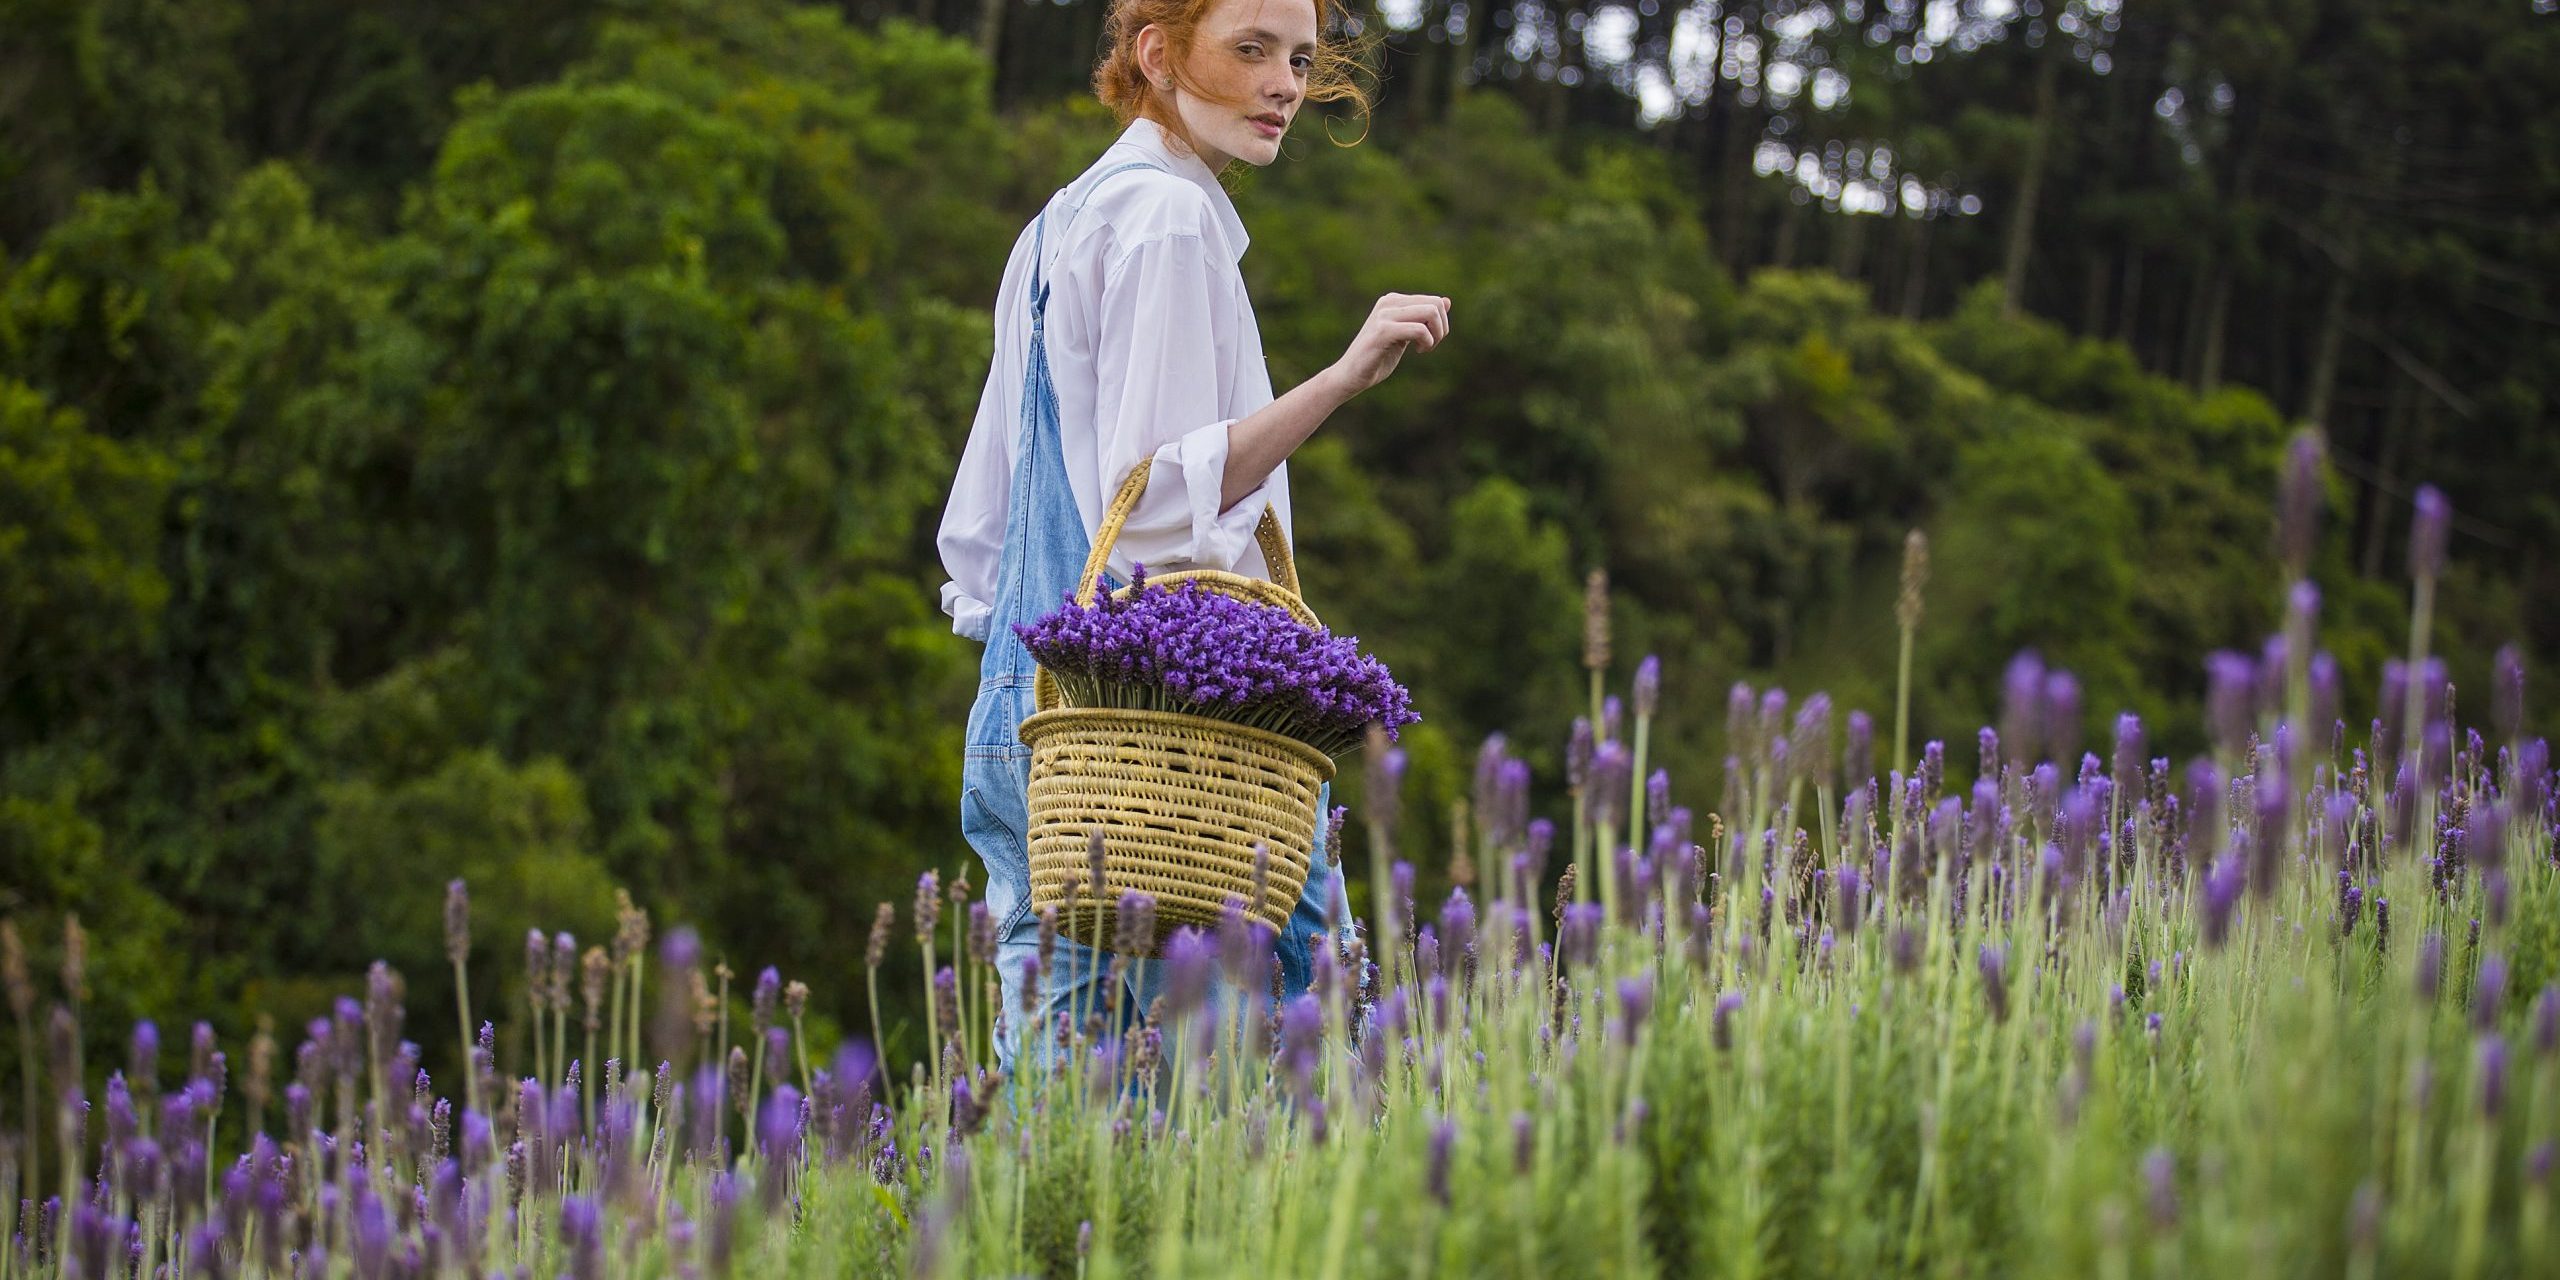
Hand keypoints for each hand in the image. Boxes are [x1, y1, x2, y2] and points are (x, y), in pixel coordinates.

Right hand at [1326, 293, 1449, 397]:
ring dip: (1436, 335)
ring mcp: (1384, 315)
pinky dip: (1427, 342)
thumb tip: (1447, 300)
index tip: (1430, 340)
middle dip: (1442, 328)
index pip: (1434, 300)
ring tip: (1424, 348)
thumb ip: (1422, 318)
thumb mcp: (1405, 335)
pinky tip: (1418, 351)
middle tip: (1430, 346)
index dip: (1441, 323)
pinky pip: (1419, 329)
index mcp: (1393, 301)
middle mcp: (1388, 302)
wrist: (1350, 375)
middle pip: (1436, 304)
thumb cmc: (1377, 357)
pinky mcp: (1383, 331)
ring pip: (1430, 313)